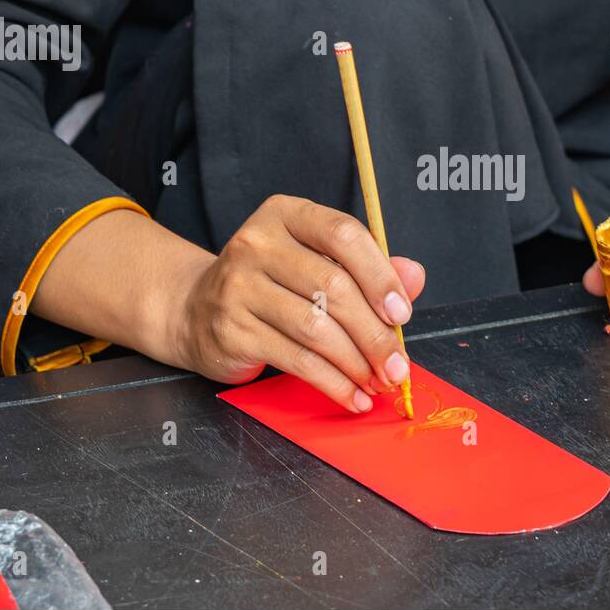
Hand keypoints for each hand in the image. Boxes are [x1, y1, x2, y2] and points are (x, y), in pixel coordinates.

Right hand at [168, 195, 424, 412]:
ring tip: (380, 382)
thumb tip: (415, 276)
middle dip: (375, 333)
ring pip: (316, 328)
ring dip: (357, 363)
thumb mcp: (318, 263)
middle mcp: (257, 243)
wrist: (195, 309)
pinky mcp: (233, 329)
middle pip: (333, 287)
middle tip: (399, 365)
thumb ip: (369, 268)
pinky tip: (353, 395)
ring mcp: (239, 286)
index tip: (401, 313)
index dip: (380, 275)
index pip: (343, 234)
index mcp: (286, 214)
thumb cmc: (273, 284)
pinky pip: (297, 360)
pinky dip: (333, 383)